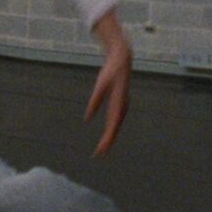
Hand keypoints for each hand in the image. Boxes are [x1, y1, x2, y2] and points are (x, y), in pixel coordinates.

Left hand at [86, 10, 131, 156]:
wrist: (123, 58)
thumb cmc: (111, 70)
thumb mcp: (101, 84)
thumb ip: (95, 101)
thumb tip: (87, 118)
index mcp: (119, 102)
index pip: (112, 126)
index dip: (107, 139)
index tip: (100, 150)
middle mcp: (123, 105)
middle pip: (115, 128)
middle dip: (108, 142)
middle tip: (99, 154)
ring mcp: (124, 104)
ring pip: (117, 124)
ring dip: (111, 136)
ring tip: (103, 147)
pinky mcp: (122, 102)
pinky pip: (117, 119)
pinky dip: (113, 128)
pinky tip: (108, 133)